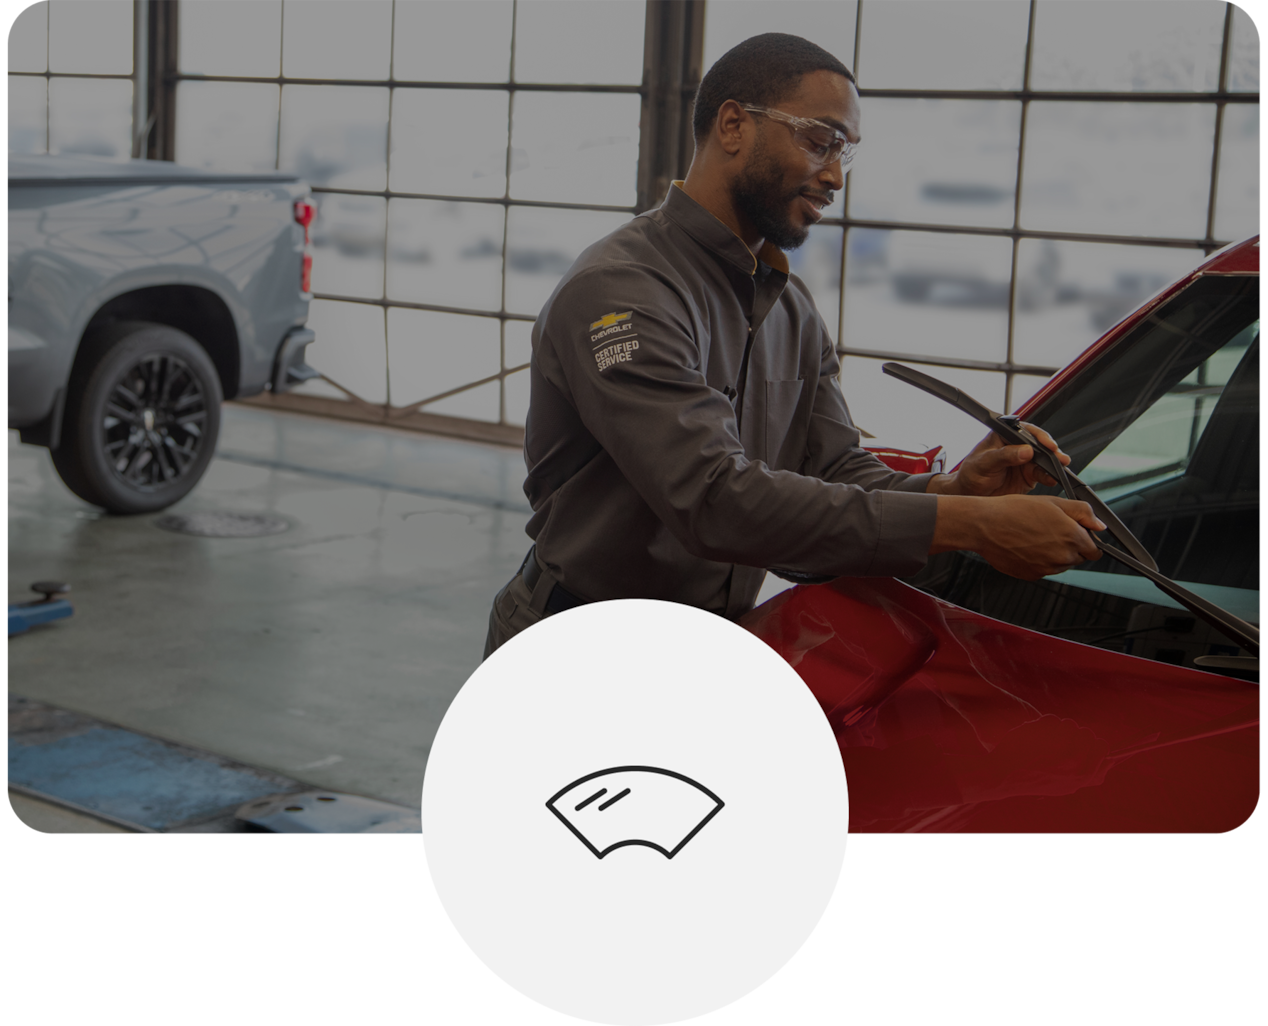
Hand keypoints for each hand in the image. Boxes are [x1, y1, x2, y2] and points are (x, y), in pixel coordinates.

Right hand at [932, 494, 1104, 580]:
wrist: (984, 526)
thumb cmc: (1013, 511)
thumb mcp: (1052, 501)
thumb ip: (1083, 512)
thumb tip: (1099, 524)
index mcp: (1072, 537)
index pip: (1095, 550)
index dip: (1086, 540)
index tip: (1076, 533)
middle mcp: (1062, 557)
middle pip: (1078, 558)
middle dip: (1070, 546)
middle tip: (1049, 530)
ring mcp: (1046, 569)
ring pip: (1060, 565)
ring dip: (1054, 554)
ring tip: (1034, 536)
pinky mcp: (1031, 576)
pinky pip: (1043, 570)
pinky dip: (1038, 561)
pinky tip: (1026, 545)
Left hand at [933, 423, 1071, 496]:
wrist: (970, 494)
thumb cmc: (972, 473)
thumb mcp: (984, 462)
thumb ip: (1004, 456)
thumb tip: (1026, 451)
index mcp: (1005, 435)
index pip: (1025, 431)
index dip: (1039, 436)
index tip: (1046, 444)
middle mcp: (1017, 446)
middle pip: (1039, 445)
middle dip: (1051, 451)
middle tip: (1059, 457)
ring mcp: (1025, 461)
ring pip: (1044, 460)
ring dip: (1054, 464)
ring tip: (1060, 469)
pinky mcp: (1029, 475)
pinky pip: (1043, 474)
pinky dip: (1050, 477)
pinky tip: (1053, 479)